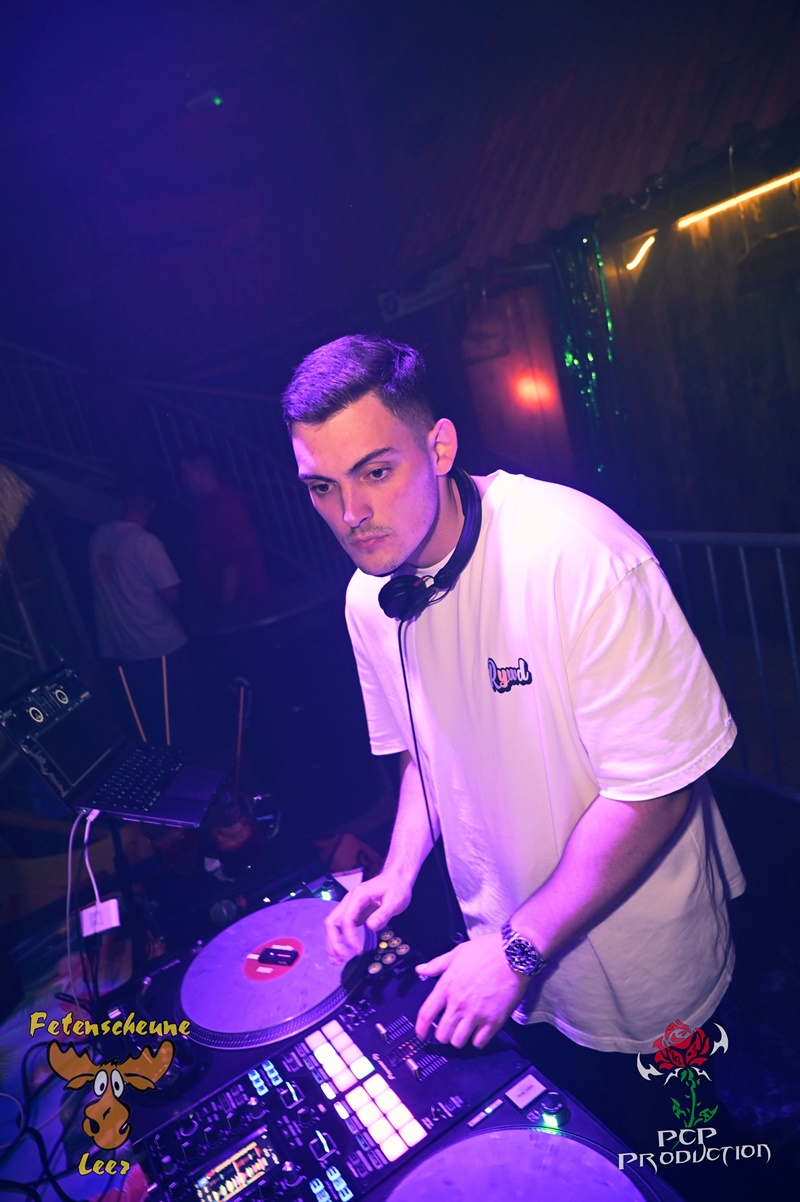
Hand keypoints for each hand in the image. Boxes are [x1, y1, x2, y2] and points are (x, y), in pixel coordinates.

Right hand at [324, 872, 412, 963]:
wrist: (397, 878)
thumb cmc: (397, 888)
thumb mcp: (395, 901)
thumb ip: (383, 914)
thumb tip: (370, 927)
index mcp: (358, 896)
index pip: (346, 918)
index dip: (349, 936)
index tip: (357, 950)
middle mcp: (349, 901)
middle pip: (332, 922)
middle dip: (334, 941)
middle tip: (342, 958)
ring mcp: (349, 907)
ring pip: (332, 925)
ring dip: (332, 943)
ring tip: (336, 960)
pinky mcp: (353, 914)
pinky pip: (340, 928)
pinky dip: (337, 940)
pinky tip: (340, 953)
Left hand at [414, 936, 529, 1049]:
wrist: (513, 954)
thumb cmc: (486, 951)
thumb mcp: (457, 953)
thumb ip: (437, 964)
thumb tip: (420, 969)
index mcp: (447, 986)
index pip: (426, 1014)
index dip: (420, 1029)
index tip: (420, 1034)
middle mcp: (459, 1004)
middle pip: (442, 1035)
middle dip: (443, 1034)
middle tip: (448, 1029)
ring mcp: (476, 1014)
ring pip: (458, 1042)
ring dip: (459, 1038)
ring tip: (464, 1030)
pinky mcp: (494, 1021)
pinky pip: (479, 1043)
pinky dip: (477, 1040)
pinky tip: (479, 1030)